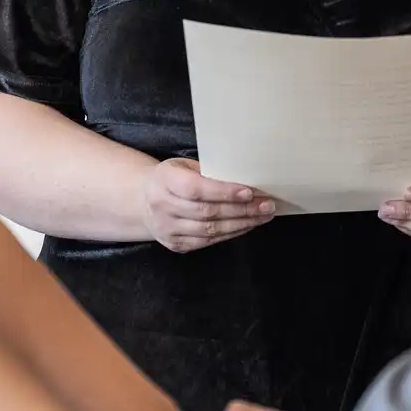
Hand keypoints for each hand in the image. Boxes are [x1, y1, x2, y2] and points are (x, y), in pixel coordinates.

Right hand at [140, 158, 275, 252]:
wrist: (143, 201)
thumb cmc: (172, 178)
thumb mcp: (183, 166)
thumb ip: (208, 172)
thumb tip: (246, 178)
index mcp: (164, 180)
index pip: (196, 189)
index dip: (224, 192)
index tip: (249, 192)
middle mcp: (162, 206)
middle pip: (207, 212)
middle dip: (241, 209)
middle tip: (266, 205)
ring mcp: (167, 229)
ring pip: (210, 230)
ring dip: (241, 223)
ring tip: (263, 216)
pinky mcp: (176, 244)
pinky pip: (208, 242)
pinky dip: (230, 234)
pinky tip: (247, 225)